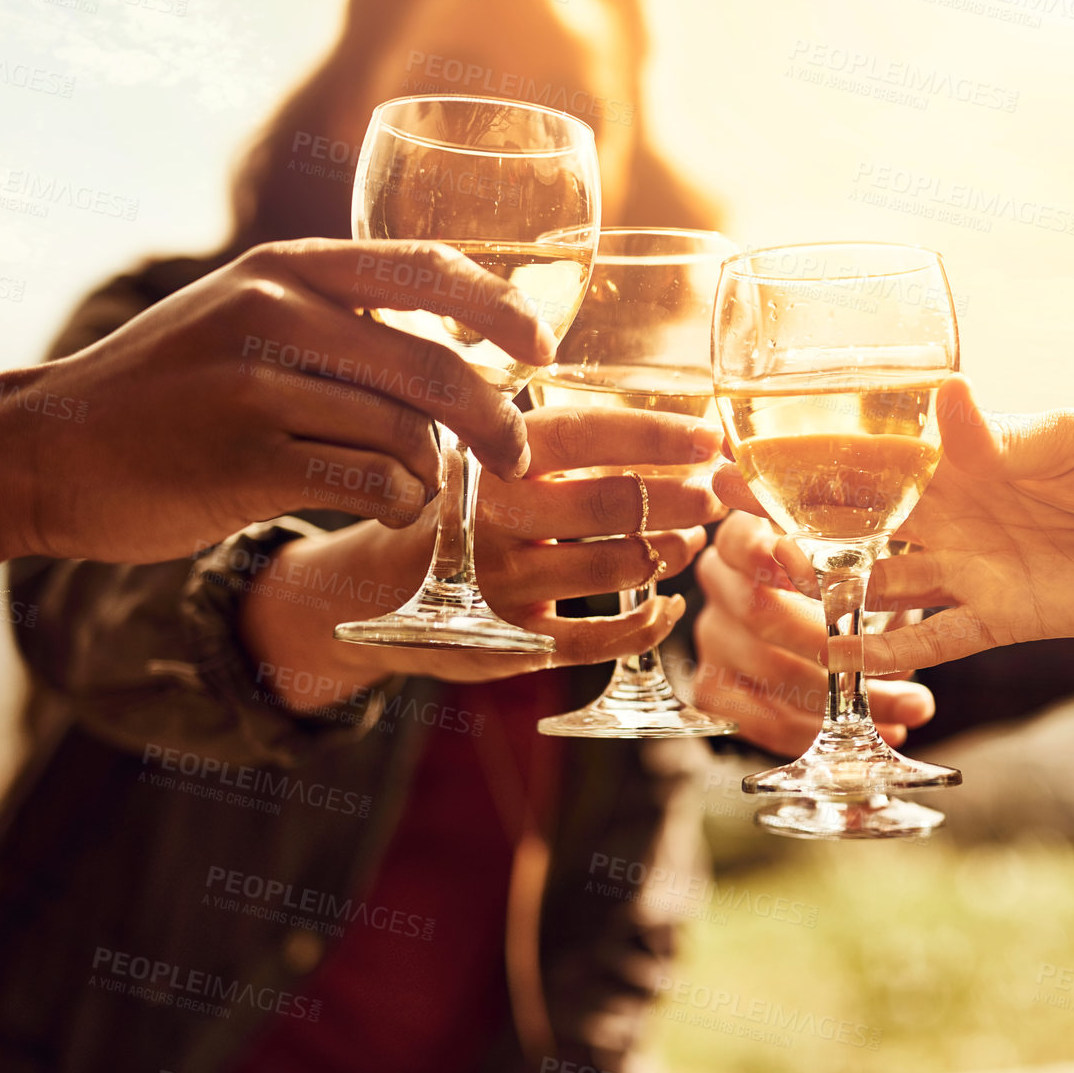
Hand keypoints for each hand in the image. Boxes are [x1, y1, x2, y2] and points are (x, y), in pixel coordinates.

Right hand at [0, 239, 553, 585]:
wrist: (48, 450)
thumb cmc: (171, 391)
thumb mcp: (245, 318)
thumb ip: (337, 317)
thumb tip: (461, 340)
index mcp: (286, 268)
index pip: (425, 267)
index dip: (501, 308)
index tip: (542, 349)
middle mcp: (273, 313)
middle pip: (432, 364)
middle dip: (495, 418)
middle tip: (517, 454)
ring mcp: (254, 387)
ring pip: (406, 432)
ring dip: (437, 472)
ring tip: (424, 487)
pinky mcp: (243, 461)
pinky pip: (367, 481)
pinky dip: (400, 503)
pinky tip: (392, 509)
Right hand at [242, 407, 727, 704]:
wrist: (358, 593)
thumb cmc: (444, 513)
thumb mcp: (476, 463)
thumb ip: (546, 444)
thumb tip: (657, 429)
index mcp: (487, 458)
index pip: (585, 435)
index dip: (656, 436)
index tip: (709, 436)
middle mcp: (490, 518)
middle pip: (612, 503)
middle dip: (679, 497)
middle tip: (715, 494)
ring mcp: (498, 584)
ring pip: (614, 568)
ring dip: (667, 553)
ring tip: (689, 540)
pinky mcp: (507, 642)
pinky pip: (598, 640)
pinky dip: (647, 624)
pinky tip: (668, 606)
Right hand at [690, 511, 934, 755]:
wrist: (838, 612)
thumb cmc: (851, 564)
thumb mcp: (855, 535)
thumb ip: (854, 523)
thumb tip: (882, 496)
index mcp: (743, 536)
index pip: (742, 541)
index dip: (771, 555)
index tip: (807, 563)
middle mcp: (718, 583)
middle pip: (759, 612)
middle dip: (826, 638)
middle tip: (886, 654)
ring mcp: (713, 637)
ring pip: (770, 672)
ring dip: (844, 695)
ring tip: (914, 706)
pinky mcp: (717, 687)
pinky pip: (759, 719)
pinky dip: (822, 731)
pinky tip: (881, 731)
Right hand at [712, 376, 1073, 672]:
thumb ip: (1003, 434)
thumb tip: (943, 394)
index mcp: (962, 457)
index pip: (870, 457)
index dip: (807, 458)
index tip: (742, 454)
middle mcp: (952, 514)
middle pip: (855, 525)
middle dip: (792, 527)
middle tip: (725, 533)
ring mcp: (971, 569)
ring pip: (878, 586)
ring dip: (827, 596)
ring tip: (765, 606)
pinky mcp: (1001, 619)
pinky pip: (933, 639)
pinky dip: (890, 653)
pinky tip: (841, 661)